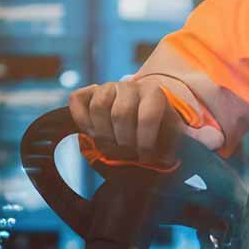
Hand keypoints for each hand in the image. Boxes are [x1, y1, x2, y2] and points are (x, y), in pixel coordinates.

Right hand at [69, 77, 184, 163]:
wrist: (140, 109)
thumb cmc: (157, 126)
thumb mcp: (170, 134)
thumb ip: (170, 147)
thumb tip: (166, 161)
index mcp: (154, 93)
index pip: (147, 117)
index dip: (145, 143)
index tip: (145, 158)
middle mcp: (130, 86)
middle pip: (120, 114)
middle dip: (124, 141)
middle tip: (128, 153)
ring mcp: (107, 86)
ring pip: (98, 108)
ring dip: (103, 134)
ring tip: (112, 146)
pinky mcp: (88, 91)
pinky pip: (77, 101)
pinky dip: (82, 121)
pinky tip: (93, 134)